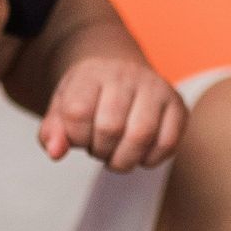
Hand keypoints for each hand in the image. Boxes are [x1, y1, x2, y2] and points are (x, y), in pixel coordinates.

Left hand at [37, 56, 185, 171]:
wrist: (120, 71)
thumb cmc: (89, 96)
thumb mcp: (62, 107)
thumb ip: (52, 131)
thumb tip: (55, 152)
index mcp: (92, 73)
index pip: (77, 112)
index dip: (75, 136)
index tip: (79, 136)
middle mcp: (126, 75)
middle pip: (109, 127)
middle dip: (100, 151)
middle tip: (99, 148)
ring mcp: (156, 88)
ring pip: (140, 136)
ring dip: (124, 159)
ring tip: (117, 155)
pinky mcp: (178, 105)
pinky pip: (167, 143)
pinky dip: (150, 159)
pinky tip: (139, 153)